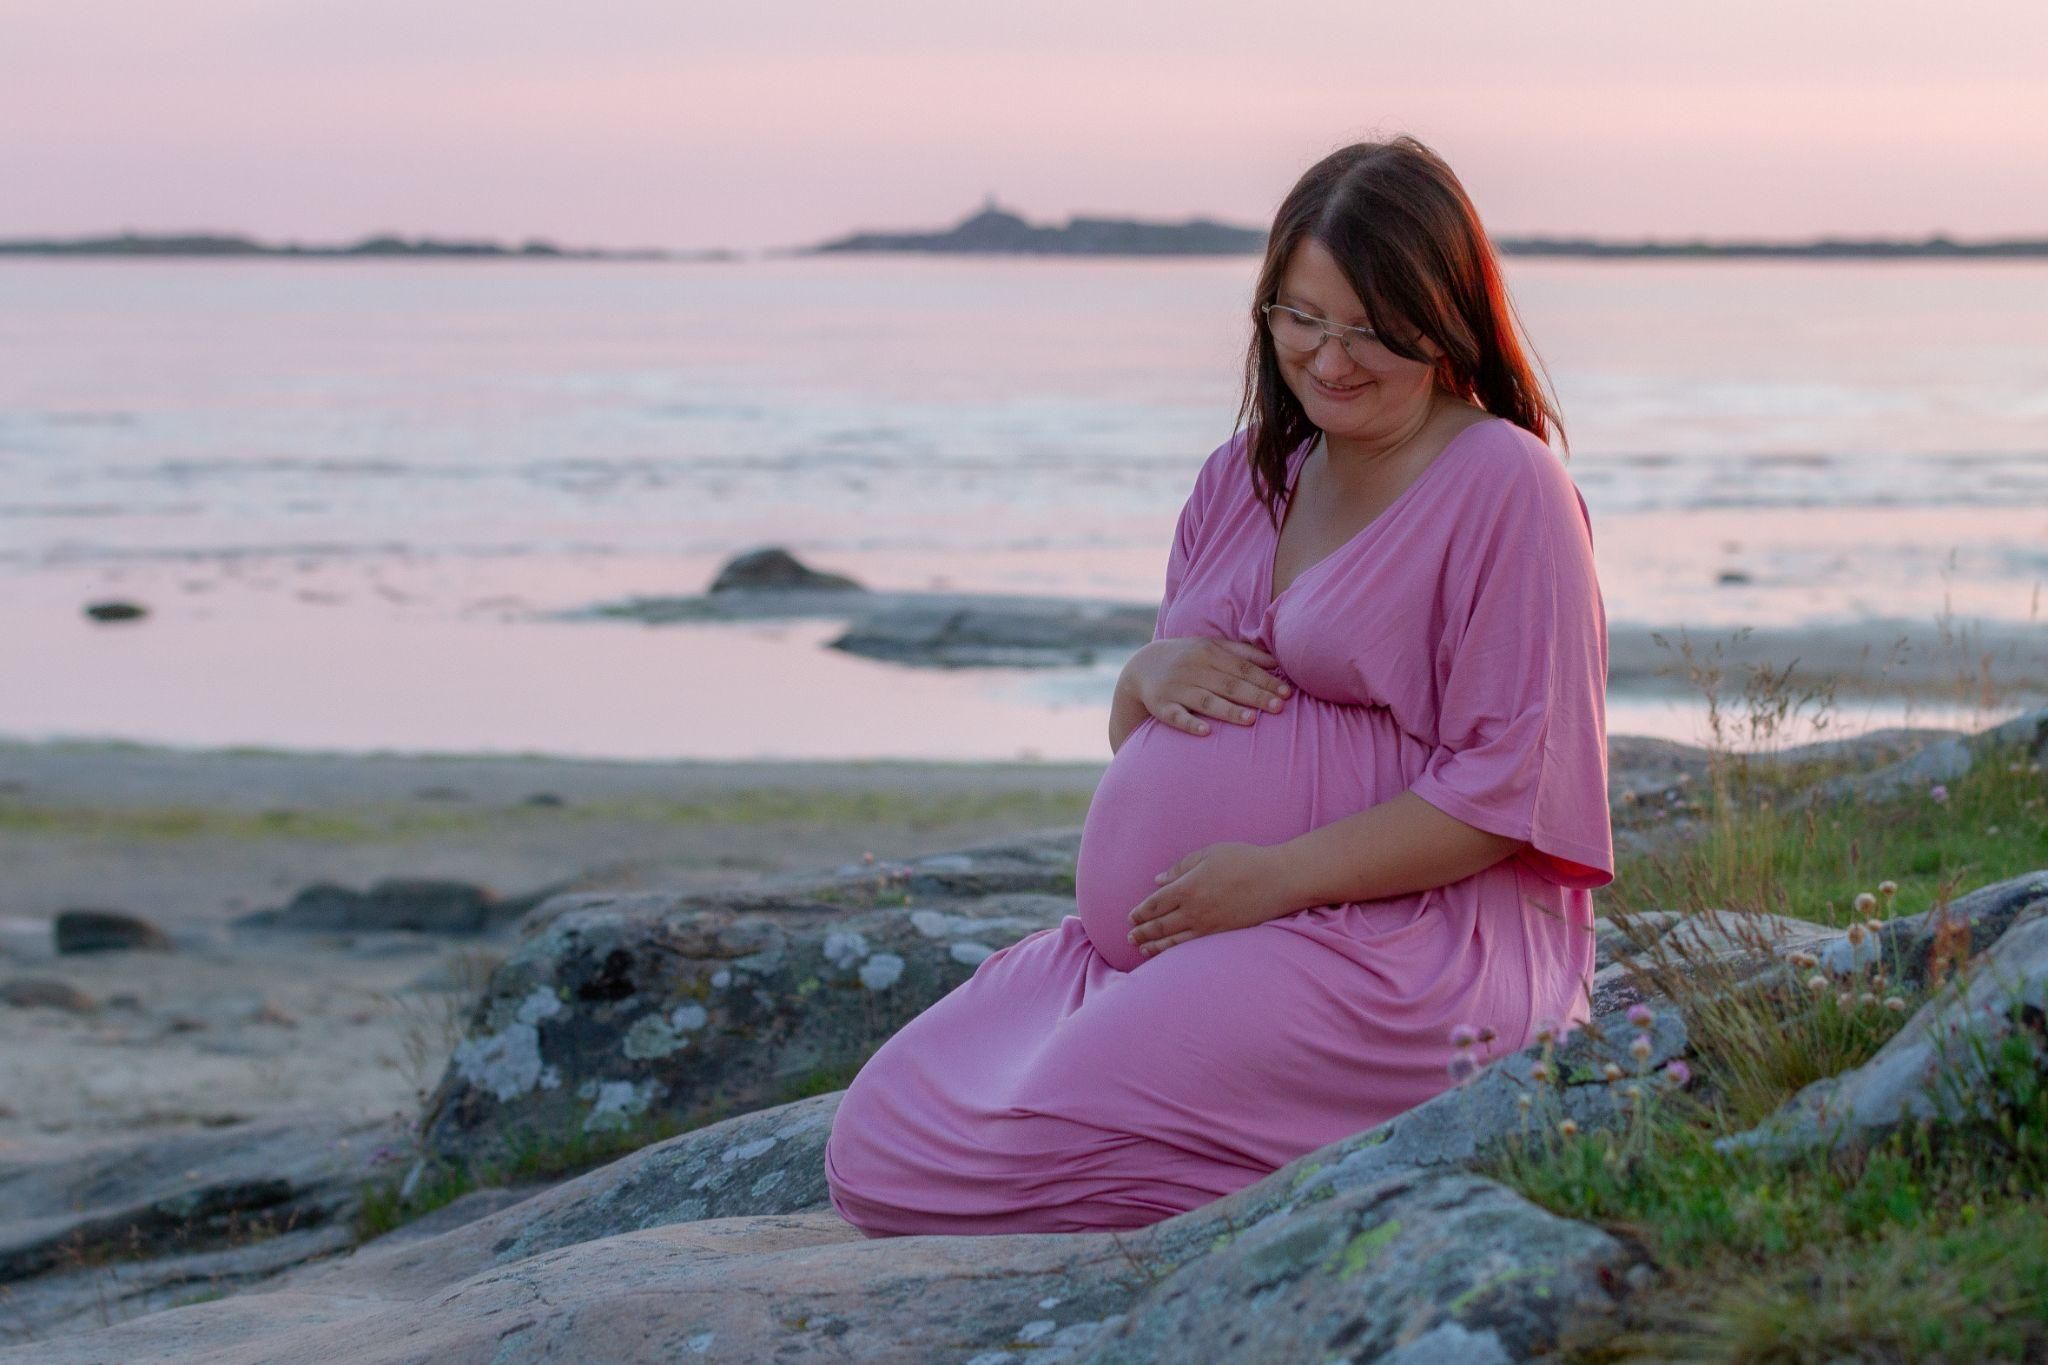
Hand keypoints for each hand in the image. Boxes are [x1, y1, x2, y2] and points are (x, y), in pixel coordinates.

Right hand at [1117, 637, 1291, 737]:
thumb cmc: (1187, 657)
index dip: (1265, 680)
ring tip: (1252, 720)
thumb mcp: (1211, 647)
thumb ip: (1242, 653)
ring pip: (1206, 700)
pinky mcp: (1160, 706)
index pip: (1242, 668)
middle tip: (1279, 708)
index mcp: (1208, 652)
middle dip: (1255, 696)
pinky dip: (1190, 724)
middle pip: (1229, 684)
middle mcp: (1193, 669)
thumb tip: (1276, 662)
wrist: (1141, 666)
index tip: (1286, 693)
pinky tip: (1205, 732)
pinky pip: (1176, 716)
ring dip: (1229, 710)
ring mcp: (1176, 688)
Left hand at [1126, 842, 1296, 956]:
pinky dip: (1176, 952)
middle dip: (1142, 932)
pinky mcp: (1222, 935)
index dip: (1140, 912)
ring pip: (1174, 941)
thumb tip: (1158, 881)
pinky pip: (1193, 947)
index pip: (1155, 904)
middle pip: (1160, 925)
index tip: (1130, 917)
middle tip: (1129, 937)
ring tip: (1142, 949)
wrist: (1279, 879)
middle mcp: (1195, 909)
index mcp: (1189, 886)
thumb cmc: (1244, 860)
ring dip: (1154, 946)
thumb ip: (1181, 867)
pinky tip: (1169, 954)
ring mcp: (1209, 925)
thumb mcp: (1209, 854)